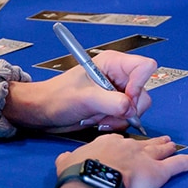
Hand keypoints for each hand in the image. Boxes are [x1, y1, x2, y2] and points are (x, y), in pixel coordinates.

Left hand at [9, 50, 156, 130]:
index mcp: (113, 63)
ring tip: (97, 118)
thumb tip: (130, 109)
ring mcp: (116, 93)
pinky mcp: (112, 108)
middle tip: (108, 114)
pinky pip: (126, 118)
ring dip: (118, 118)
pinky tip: (97, 122)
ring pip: (136, 108)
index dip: (139, 84)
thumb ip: (111, 102)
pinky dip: (114, 124)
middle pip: (143, 92)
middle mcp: (118, 76)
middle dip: (127, 108)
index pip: (145, 67)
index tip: (125, 99)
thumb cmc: (57, 97)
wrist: (43, 112)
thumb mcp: (84, 98)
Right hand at [56, 133, 187, 187]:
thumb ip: (68, 159)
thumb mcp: (67, 161)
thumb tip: (65, 159)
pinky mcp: (159, 171)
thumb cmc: (79, 172)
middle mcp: (129, 146)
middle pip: (144, 144)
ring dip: (169, 147)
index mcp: (108, 143)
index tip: (125, 148)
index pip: (119, 142)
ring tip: (174, 144)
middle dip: (153, 142)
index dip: (124, 146)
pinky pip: (181, 165)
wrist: (93, 179)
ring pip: (161, 151)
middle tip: (161, 140)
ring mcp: (146, 157)